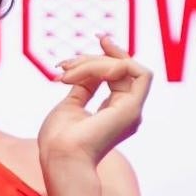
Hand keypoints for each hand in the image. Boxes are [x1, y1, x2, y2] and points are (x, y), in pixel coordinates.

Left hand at [37, 33, 151, 175]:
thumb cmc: (59, 140)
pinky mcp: (132, 109)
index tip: (98, 38)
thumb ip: (86, 85)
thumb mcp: (71, 104)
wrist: (60, 157)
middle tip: (64, 65)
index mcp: (114, 113)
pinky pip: (137, 72)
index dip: (111, 54)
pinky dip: (113, 64)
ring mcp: (132, 111)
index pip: (120, 74)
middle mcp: (127, 111)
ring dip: (94, 63)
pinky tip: (88, 72)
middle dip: (93, 59)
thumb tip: (91, 67)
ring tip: (66, 74)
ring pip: (126, 67)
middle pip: (120, 68)